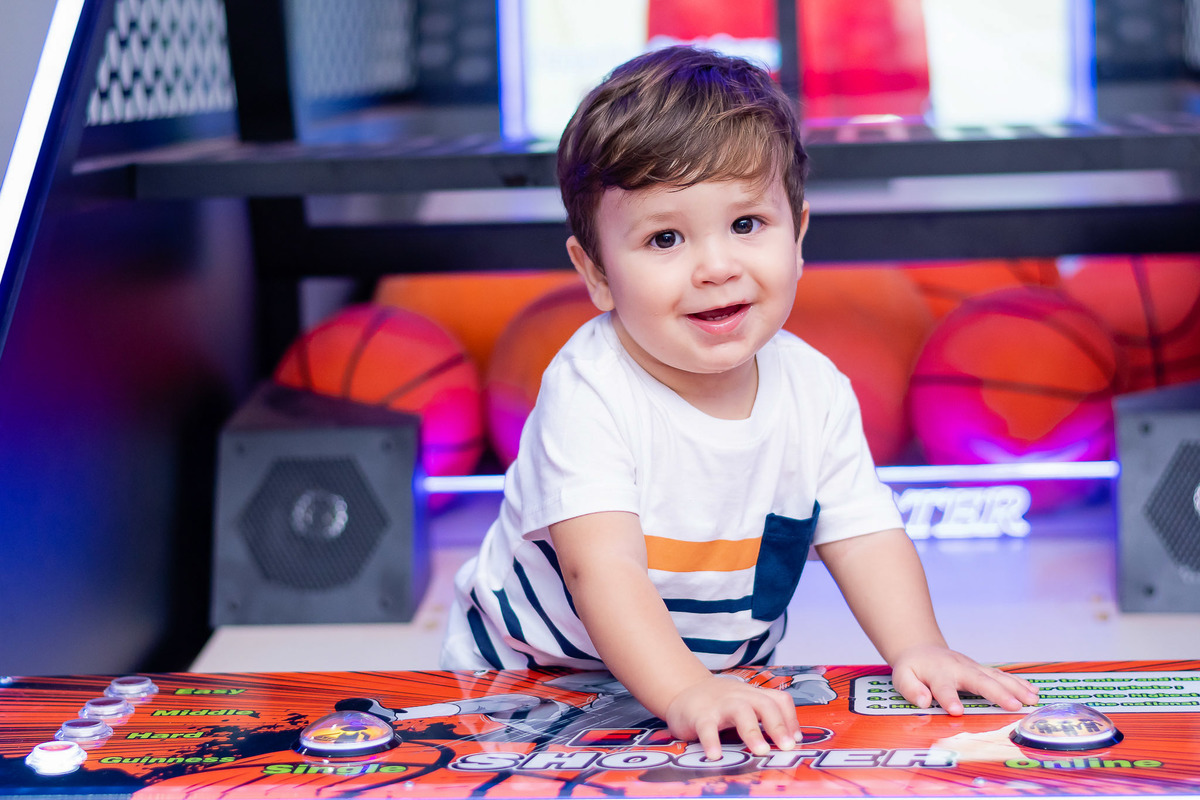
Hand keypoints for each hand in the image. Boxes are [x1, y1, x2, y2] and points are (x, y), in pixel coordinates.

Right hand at [664, 675, 801, 759]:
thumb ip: (762, 717)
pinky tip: (715, 756)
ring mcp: (720, 705)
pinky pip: (707, 728)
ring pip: (741, 712)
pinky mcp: (700, 715)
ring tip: (761, 751)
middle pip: (765, 704)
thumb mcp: (744, 703)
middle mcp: (740, 697)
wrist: (683, 689)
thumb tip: (789, 742)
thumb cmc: (719, 703)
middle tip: (786, 747)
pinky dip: (712, 741)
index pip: (779, 701)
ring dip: (753, 732)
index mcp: (753, 696)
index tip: (796, 740)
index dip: (791, 719)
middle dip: (778, 726)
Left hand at [889, 644, 1038, 714]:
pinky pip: (1001, 676)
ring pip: (995, 677)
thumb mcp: (902, 677)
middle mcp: (958, 669)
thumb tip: (923, 701)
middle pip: (979, 680)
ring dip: (1015, 688)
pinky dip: (1018, 683)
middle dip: (997, 693)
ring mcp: (973, 668)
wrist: (922, 649)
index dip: (948, 698)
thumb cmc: (913, 668)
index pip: (942, 687)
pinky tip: (1033, 691)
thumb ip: (910, 689)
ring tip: (1031, 700)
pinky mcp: (982, 670)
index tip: (956, 711)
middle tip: (1014, 706)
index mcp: (937, 673)